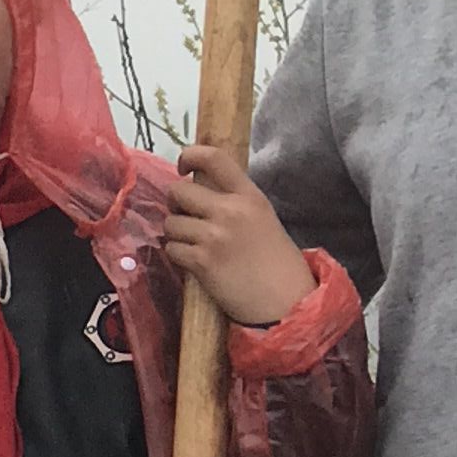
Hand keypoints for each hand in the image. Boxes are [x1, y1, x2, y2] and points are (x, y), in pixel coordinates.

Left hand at [160, 144, 313, 325]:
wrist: (286, 301)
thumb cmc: (277, 262)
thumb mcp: (262, 218)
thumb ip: (235, 201)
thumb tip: (200, 189)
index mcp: (249, 195)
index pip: (214, 157)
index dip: (190, 155)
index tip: (183, 167)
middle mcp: (230, 210)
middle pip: (179, 190)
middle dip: (175, 203)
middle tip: (186, 215)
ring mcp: (214, 236)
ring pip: (171, 222)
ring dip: (176, 233)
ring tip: (193, 243)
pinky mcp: (202, 261)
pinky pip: (172, 248)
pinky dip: (177, 254)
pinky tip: (193, 261)